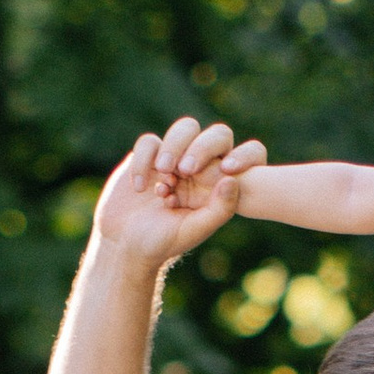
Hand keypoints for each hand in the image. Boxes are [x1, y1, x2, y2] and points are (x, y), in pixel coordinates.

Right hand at [88, 117, 261, 269]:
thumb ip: (220, 208)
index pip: (248, 154)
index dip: (246, 156)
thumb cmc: (164, 242)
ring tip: (163, 174)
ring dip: (175, 147)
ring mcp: (175, 158)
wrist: (125, 245)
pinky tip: (140, 187)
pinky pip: (150, 142)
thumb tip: (232, 179)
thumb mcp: (195, 229)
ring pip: (186, 128)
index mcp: (221, 183)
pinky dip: (144, 161)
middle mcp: (203, 167)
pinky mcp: (147, 156)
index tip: (229, 169)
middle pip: (218, 134)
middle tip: (185, 170)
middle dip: (203, 147)